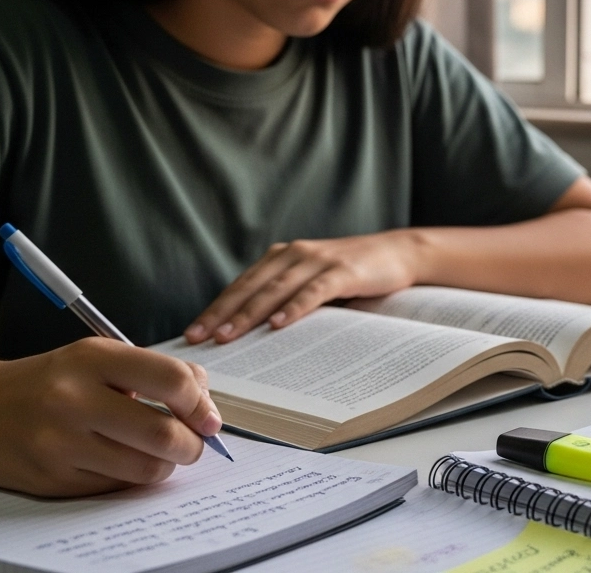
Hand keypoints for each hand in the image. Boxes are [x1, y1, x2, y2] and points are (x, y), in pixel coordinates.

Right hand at [0, 338, 221, 496]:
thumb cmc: (51, 382)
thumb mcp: (97, 358)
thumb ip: (153, 372)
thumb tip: (205, 401)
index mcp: (93, 358)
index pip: (171, 379)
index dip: (200, 404)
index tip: (208, 417)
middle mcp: (74, 398)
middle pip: (162, 433)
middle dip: (191, 445)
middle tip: (193, 444)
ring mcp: (60, 442)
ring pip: (144, 468)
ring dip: (165, 466)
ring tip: (160, 455)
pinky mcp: (51, 478)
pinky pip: (115, 486)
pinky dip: (131, 478)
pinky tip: (122, 462)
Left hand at [185, 231, 420, 343]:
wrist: (397, 253)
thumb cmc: (352, 274)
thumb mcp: (312, 282)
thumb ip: (286, 297)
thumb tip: (252, 333)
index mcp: (282, 258)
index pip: (241, 285)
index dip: (215, 308)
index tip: (192, 333)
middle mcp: (294, 254)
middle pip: (250, 287)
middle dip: (222, 313)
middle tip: (200, 338)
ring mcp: (318, 261)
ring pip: (275, 289)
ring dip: (249, 313)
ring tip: (229, 335)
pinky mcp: (342, 271)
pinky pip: (313, 291)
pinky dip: (294, 308)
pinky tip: (278, 324)